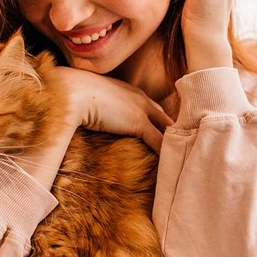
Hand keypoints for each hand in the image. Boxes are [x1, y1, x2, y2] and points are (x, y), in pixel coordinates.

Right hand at [48, 67, 173, 152]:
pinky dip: (165, 154)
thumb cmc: (74, 95)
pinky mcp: (139, 123)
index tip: (168, 135)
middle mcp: (140, 98)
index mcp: (131, 92)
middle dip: (175, 132)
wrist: (71, 91)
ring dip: (174, 144)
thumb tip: (93, 119)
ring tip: (182, 159)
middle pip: (166, 118)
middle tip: (184, 147)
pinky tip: (170, 165)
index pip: (154, 109)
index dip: (162, 123)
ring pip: (167, 130)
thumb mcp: (92, 100)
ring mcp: (141, 110)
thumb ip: (99, 109)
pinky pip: (159, 142)